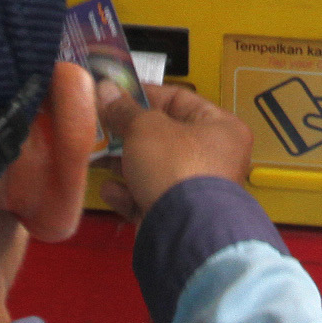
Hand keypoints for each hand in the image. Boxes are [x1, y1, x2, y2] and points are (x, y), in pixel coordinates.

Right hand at [94, 78, 252, 222]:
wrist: (181, 229)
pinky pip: (148, 197)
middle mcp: (214, 159)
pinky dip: (128, 193)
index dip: (145, 95)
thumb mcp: (145, 128)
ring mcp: (195, 190)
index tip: (118, 94)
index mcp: (221, 128)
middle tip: (104, 124)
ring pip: (153, 168)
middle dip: (130, 132)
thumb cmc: (182, 174)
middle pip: (163, 136)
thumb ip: (125, 109)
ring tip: (100, 155)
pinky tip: (112, 189)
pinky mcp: (177, 215)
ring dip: (124, 163)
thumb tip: (109, 93)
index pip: (180, 99)